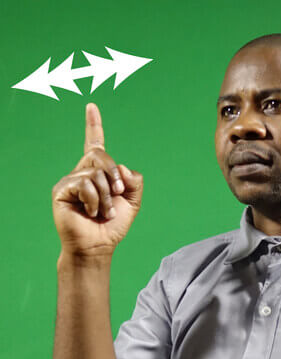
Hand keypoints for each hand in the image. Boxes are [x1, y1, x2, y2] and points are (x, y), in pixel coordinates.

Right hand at [52, 103, 142, 256]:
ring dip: (107, 197)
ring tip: (103, 212)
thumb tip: (121, 168)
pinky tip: (92, 213)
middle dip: (114, 176)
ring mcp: (71, 180)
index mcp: (99, 172)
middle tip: (118, 194)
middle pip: (101, 156)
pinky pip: (84, 184)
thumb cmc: (113, 225)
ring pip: (95, 174)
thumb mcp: (133, 201)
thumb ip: (134, 181)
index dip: (94, 125)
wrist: (99, 245)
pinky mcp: (61, 190)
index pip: (95, 144)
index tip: (92, 106)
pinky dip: (95, 201)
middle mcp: (82, 172)